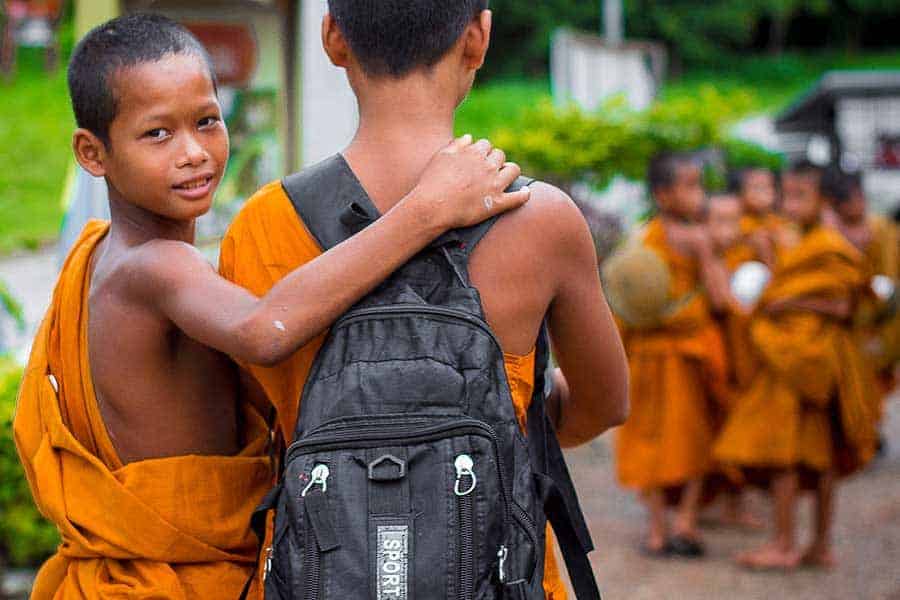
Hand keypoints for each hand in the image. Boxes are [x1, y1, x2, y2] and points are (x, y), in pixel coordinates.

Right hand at [408, 134, 530, 229]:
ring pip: (513, 170)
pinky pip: (518, 198)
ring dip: (510, 171)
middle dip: (495, 160)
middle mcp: (487, 166)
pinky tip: (525, 193)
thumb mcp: (441, 156)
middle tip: (488, 170)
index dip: (481, 151)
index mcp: (474, 154)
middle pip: (500, 155)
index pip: (485, 145)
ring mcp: (494, 185)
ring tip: (506, 176)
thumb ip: (456, 144)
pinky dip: (524, 195)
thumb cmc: (432, 182)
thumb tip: (469, 138)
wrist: (433, 206)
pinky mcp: (497, 203)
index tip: (477, 159)